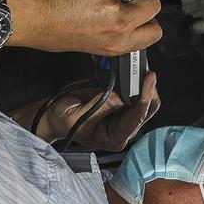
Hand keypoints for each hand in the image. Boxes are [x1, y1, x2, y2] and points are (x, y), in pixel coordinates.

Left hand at [8, 0, 162, 55]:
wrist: (32, 18)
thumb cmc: (54, 33)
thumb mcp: (92, 46)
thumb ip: (114, 35)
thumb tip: (126, 25)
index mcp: (117, 43)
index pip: (154, 32)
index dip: (150, 21)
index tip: (145, 16)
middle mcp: (117, 24)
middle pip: (152, 4)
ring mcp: (108, 2)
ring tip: (83, 2)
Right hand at [44, 73, 159, 150]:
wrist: (54, 114)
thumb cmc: (63, 121)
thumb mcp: (79, 115)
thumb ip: (103, 106)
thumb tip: (124, 93)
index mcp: (116, 137)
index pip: (138, 117)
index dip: (145, 97)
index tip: (149, 79)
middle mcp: (124, 127)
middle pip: (148, 107)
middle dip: (148, 88)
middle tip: (143, 70)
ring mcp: (123, 113)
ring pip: (144, 95)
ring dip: (141, 80)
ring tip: (136, 66)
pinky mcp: (119, 100)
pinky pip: (133, 88)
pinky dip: (132, 77)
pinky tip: (129, 68)